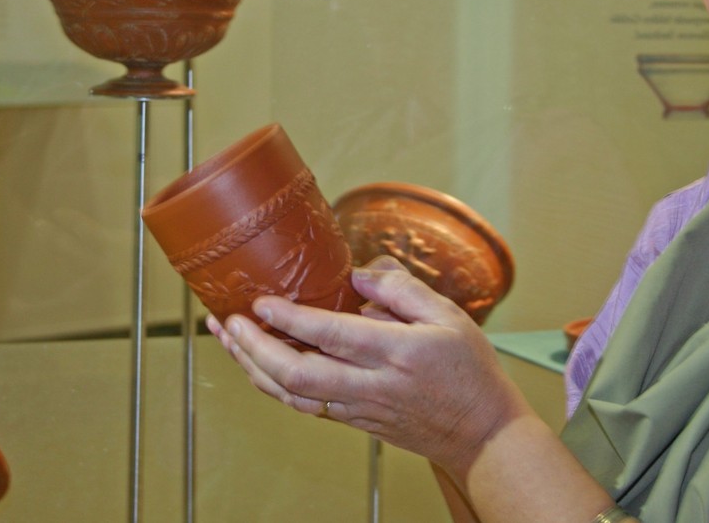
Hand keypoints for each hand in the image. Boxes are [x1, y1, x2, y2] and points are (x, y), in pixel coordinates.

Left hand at [206, 256, 529, 475]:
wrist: (481, 432)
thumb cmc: (469, 371)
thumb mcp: (449, 316)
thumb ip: (402, 290)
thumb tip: (359, 275)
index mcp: (396, 353)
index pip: (332, 336)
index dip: (291, 320)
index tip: (262, 303)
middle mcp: (371, 385)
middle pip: (297, 374)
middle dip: (254, 348)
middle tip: (228, 322)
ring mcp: (359, 408)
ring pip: (292, 395)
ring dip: (254, 367)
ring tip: (228, 339)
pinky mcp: (355, 421)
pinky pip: (304, 404)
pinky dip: (274, 383)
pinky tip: (259, 364)